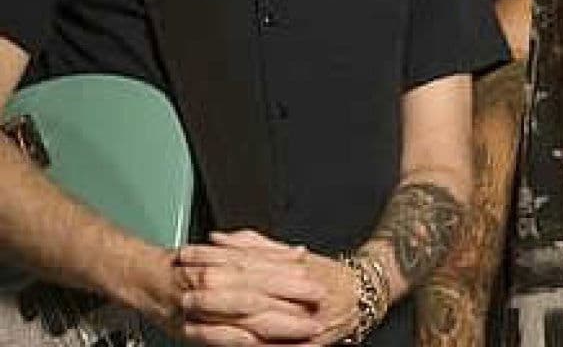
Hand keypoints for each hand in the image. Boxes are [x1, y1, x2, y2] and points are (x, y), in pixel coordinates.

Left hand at [176, 229, 359, 345]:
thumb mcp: (292, 254)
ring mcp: (299, 320)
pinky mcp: (304, 343)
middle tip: (186, 291)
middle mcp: (296, 292)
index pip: (246, 260)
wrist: (364, 294)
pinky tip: (224, 343)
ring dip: (222, 323)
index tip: (188, 257)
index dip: (214, 259)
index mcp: (290, 267)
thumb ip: (255, 245)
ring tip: (193, 321)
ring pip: (256, 322)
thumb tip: (218, 238)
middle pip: (249, 291)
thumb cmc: (326, 275)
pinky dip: (245, 345)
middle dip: (214, 294)